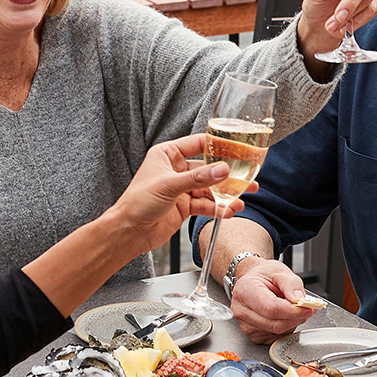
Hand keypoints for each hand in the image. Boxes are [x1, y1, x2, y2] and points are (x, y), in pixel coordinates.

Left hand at [104, 134, 235, 253]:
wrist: (129, 232)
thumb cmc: (137, 203)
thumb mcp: (169, 185)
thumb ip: (198, 178)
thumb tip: (222, 169)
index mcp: (167, 155)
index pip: (198, 144)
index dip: (219, 146)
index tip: (239, 149)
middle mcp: (176, 169)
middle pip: (208, 167)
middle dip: (228, 174)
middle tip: (247, 176)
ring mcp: (181, 188)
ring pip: (209, 188)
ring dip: (226, 194)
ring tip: (242, 199)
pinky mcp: (184, 206)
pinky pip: (206, 204)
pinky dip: (218, 208)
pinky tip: (229, 211)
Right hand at [229, 256, 320, 343]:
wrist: (254, 281)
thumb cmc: (264, 276)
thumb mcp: (280, 271)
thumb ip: (292, 284)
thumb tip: (299, 300)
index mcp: (246, 291)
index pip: (271, 308)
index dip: (293, 311)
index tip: (307, 308)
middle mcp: (242, 310)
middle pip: (275, 323)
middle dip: (296, 317)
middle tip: (306, 307)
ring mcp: (246, 325)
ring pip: (277, 331)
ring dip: (292, 322)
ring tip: (292, 308)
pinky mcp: (254, 335)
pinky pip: (276, 336)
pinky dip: (286, 328)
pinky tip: (283, 316)